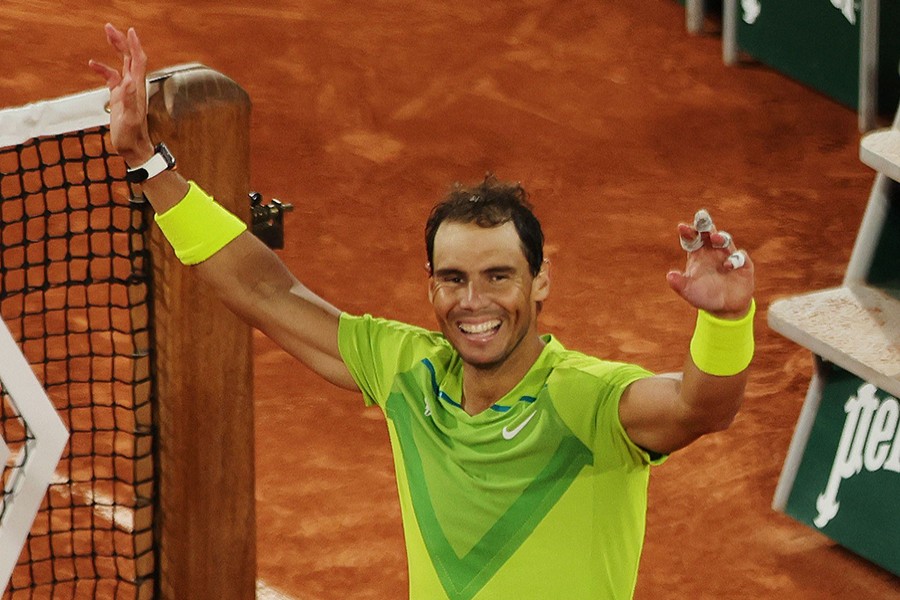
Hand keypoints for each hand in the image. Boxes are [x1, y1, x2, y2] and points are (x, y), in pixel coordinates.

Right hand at [88, 24, 153, 164]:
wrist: (133, 148)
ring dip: (115, 49)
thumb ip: (130, 100)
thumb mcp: (130, 118)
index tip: (130, 31)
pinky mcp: (119, 96)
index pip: (138, 61)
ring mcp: (126, 90)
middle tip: (109, 27)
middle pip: (130, 58)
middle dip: (122, 41)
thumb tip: (130, 82)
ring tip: (107, 34)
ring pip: (122, 64)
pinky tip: (92, 65)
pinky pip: (111, 77)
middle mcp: (133, 86)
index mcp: (137, 88)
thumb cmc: (132, 135)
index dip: (135, 46)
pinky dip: (103, 69)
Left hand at [666, 210, 754, 319]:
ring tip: (715, 238)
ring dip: (721, 238)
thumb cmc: (704, 295)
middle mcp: (713, 251)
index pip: (691, 239)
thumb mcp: (689, 291)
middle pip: (709, 233)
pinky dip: (735, 259)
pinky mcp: (743, 265)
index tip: (681, 227)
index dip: (687, 232)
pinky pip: (740, 258)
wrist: (725, 307)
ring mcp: (728, 256)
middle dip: (705, 225)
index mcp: (698, 254)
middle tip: (701, 215)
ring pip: (725, 241)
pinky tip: (727, 265)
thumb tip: (669, 276)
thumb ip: (680, 284)